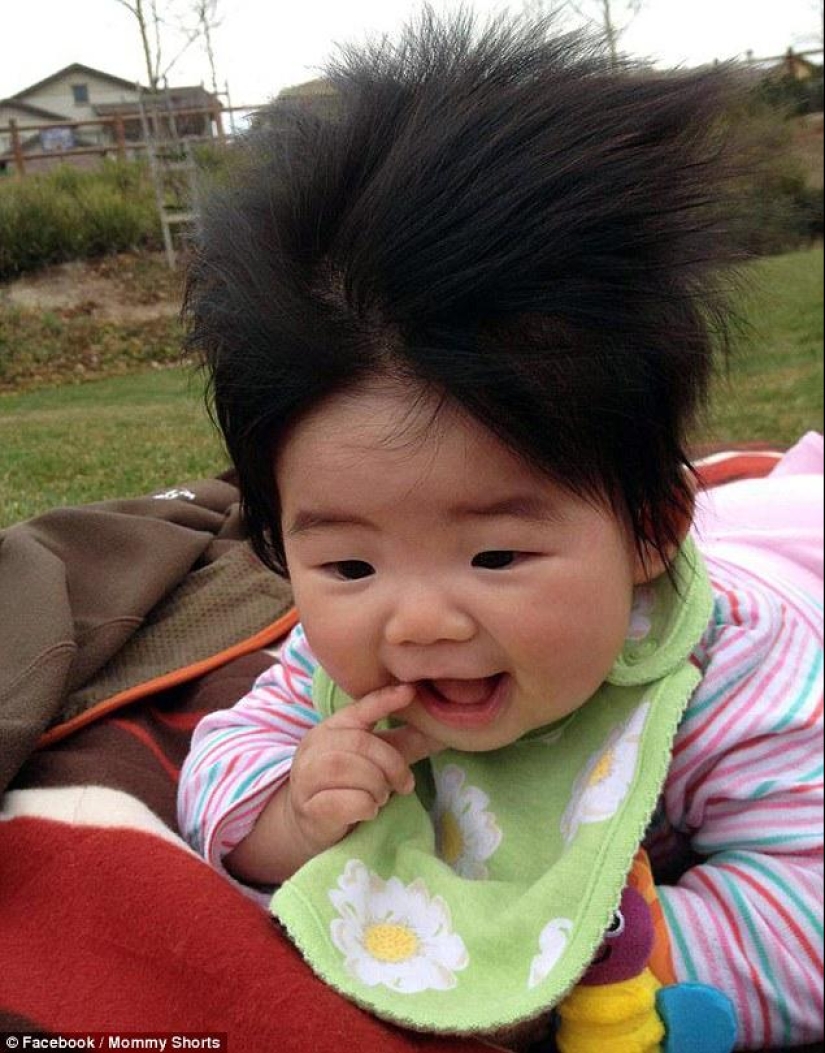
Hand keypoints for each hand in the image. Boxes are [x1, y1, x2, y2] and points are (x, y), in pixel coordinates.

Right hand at [284, 683, 442, 858]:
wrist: (311, 825)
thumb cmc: (348, 786)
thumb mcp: (377, 762)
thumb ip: (404, 745)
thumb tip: (445, 731)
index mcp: (332, 728)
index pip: (359, 709)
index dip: (384, 699)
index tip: (410, 692)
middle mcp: (314, 746)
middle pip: (360, 743)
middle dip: (391, 764)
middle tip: (402, 785)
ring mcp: (306, 777)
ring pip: (348, 770)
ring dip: (377, 786)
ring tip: (380, 798)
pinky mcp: (309, 808)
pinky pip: (345, 802)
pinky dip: (366, 807)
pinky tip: (367, 811)